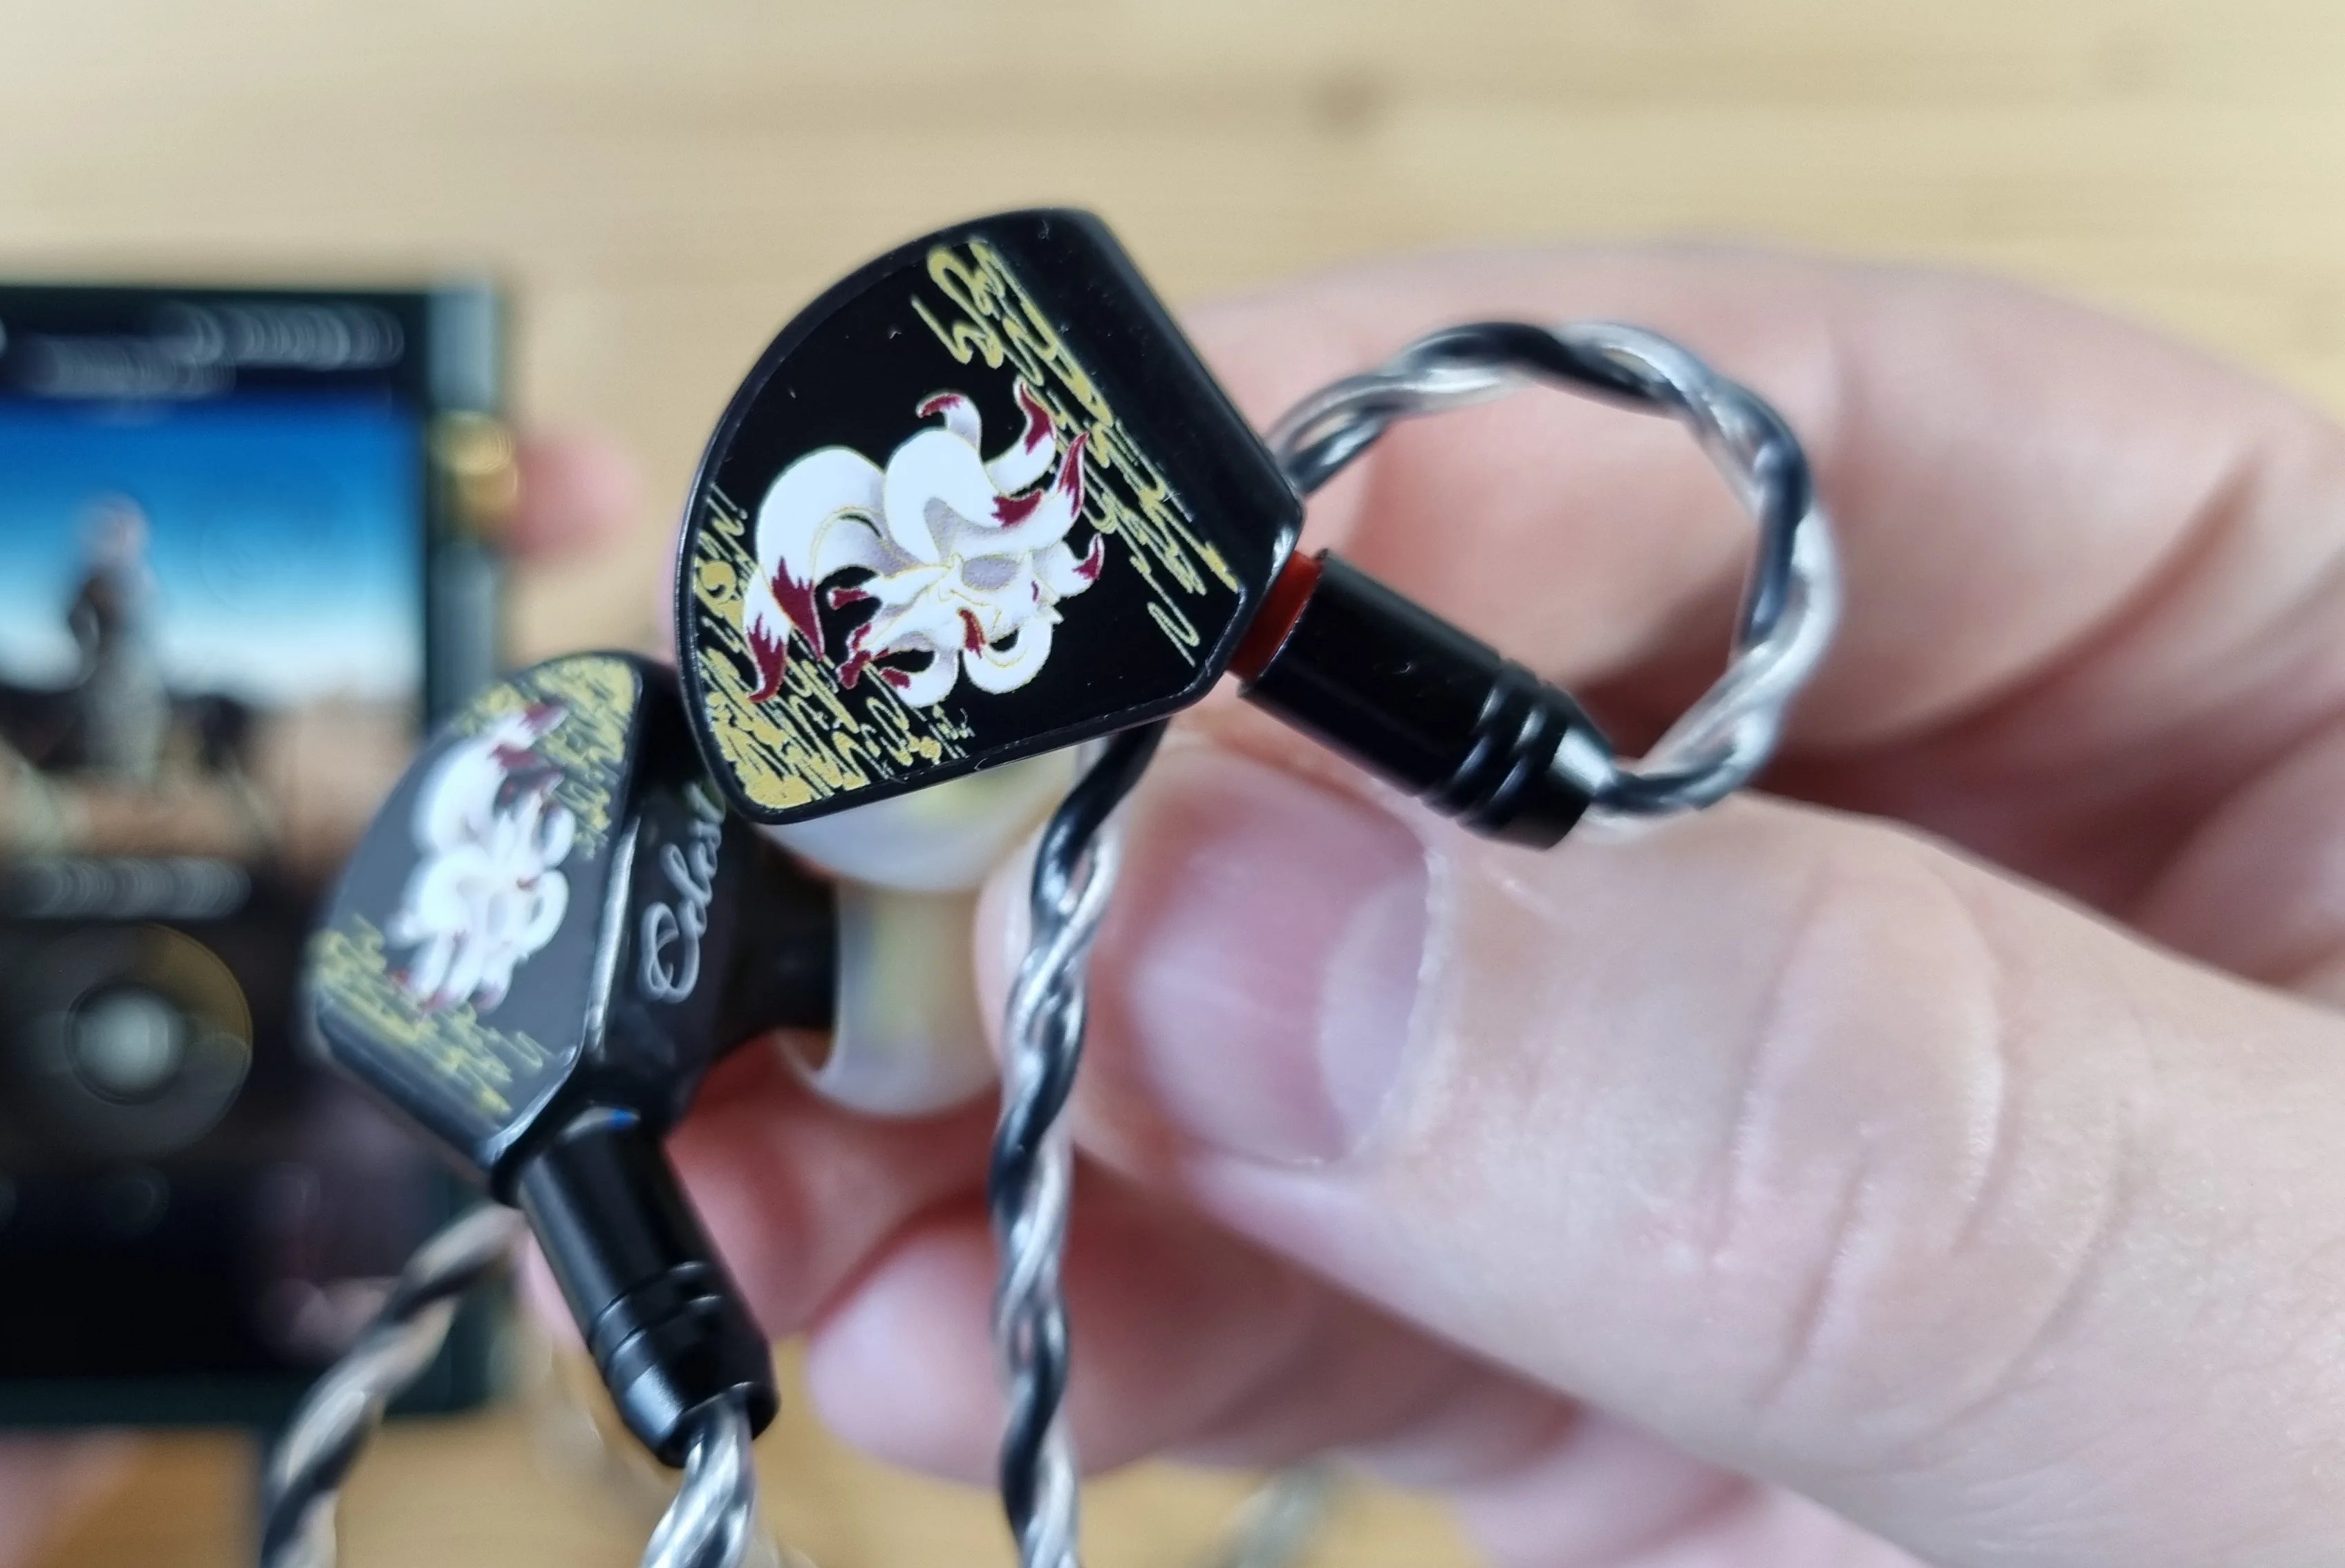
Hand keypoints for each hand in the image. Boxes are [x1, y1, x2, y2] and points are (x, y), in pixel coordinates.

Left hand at [0, 298, 635, 1566]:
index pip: (173, 648)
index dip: (333, 537)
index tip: (479, 457)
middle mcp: (59, 955)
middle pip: (318, 793)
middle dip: (494, 686)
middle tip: (643, 611)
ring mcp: (146, 1120)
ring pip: (373, 988)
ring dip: (516, 911)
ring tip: (656, 813)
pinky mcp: (195, 1285)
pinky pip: (365, 1207)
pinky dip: (465, 1152)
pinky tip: (574, 1064)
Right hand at [667, 249, 2344, 1566]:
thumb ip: (1873, 1121)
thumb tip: (1278, 919)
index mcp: (2237, 639)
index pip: (1714, 439)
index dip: (1344, 492)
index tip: (1050, 637)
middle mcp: (1946, 842)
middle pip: (1425, 718)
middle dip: (1101, 819)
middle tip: (828, 921)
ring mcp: (1751, 1114)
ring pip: (1310, 1017)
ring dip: (1027, 1089)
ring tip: (795, 1163)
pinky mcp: (1627, 1369)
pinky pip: (1317, 1279)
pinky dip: (1106, 1303)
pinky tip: (937, 1322)